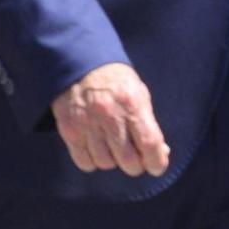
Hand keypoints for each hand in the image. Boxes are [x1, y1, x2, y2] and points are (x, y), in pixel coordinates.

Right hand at [51, 62, 170, 177]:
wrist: (78, 62)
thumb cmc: (115, 81)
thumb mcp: (139, 95)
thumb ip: (148, 124)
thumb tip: (160, 153)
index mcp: (132, 105)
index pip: (150, 146)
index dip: (157, 163)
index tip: (155, 165)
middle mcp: (109, 116)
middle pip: (129, 161)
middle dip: (134, 164)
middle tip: (132, 155)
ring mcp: (87, 123)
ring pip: (106, 163)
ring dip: (111, 160)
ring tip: (110, 147)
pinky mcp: (68, 129)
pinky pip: (84, 162)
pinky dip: (91, 161)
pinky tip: (94, 148)